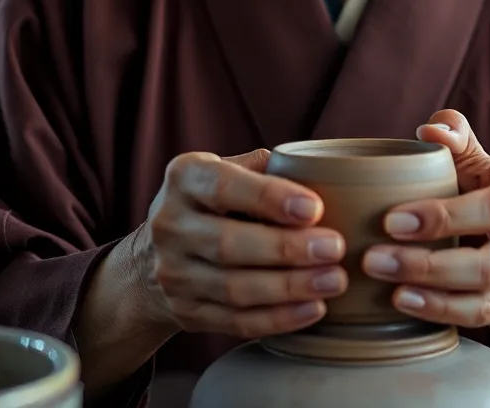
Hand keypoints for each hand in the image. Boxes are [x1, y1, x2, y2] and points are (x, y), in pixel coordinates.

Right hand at [132, 148, 347, 339]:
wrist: (155, 255)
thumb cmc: (212, 202)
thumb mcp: (224, 169)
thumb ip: (264, 168)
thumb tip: (314, 173)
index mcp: (184, 177)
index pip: (225, 187)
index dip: (269, 198)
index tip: (314, 208)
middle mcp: (170, 224)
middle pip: (229, 244)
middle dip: (287, 249)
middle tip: (334, 248)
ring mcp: (173, 274)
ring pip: (234, 289)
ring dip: (290, 288)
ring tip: (333, 280)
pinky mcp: (185, 313)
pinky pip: (235, 321)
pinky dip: (277, 318)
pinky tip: (312, 309)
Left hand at [361, 110, 489, 338]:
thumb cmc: (488, 192)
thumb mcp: (478, 161)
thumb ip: (455, 138)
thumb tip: (430, 130)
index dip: (441, 217)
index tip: (390, 220)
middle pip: (487, 260)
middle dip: (427, 262)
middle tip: (374, 259)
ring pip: (483, 293)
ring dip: (429, 290)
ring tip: (384, 279)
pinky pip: (482, 315)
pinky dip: (441, 309)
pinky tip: (405, 300)